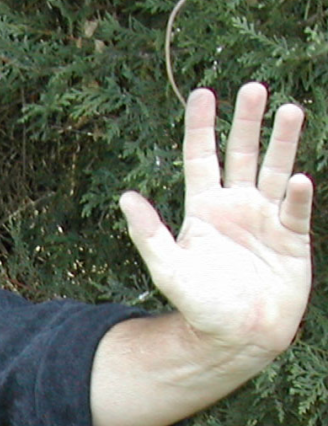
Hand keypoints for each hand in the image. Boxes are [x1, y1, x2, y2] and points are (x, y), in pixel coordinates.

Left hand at [119, 82, 312, 361]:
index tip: (204, 93)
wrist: (236, 337)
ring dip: (283, 142)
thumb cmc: (199, 306)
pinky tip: (299, 181)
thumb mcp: (168, 269)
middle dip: (247, 122)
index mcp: (204, 210)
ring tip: (290, 110)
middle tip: (253, 88)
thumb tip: (125, 198)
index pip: (202, 158)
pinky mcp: (293, 239)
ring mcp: (267, 220)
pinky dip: (299, 196)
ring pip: (277, 170)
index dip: (202, 127)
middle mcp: (237, 208)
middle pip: (243, 154)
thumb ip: (149, 234)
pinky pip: (298, 210)